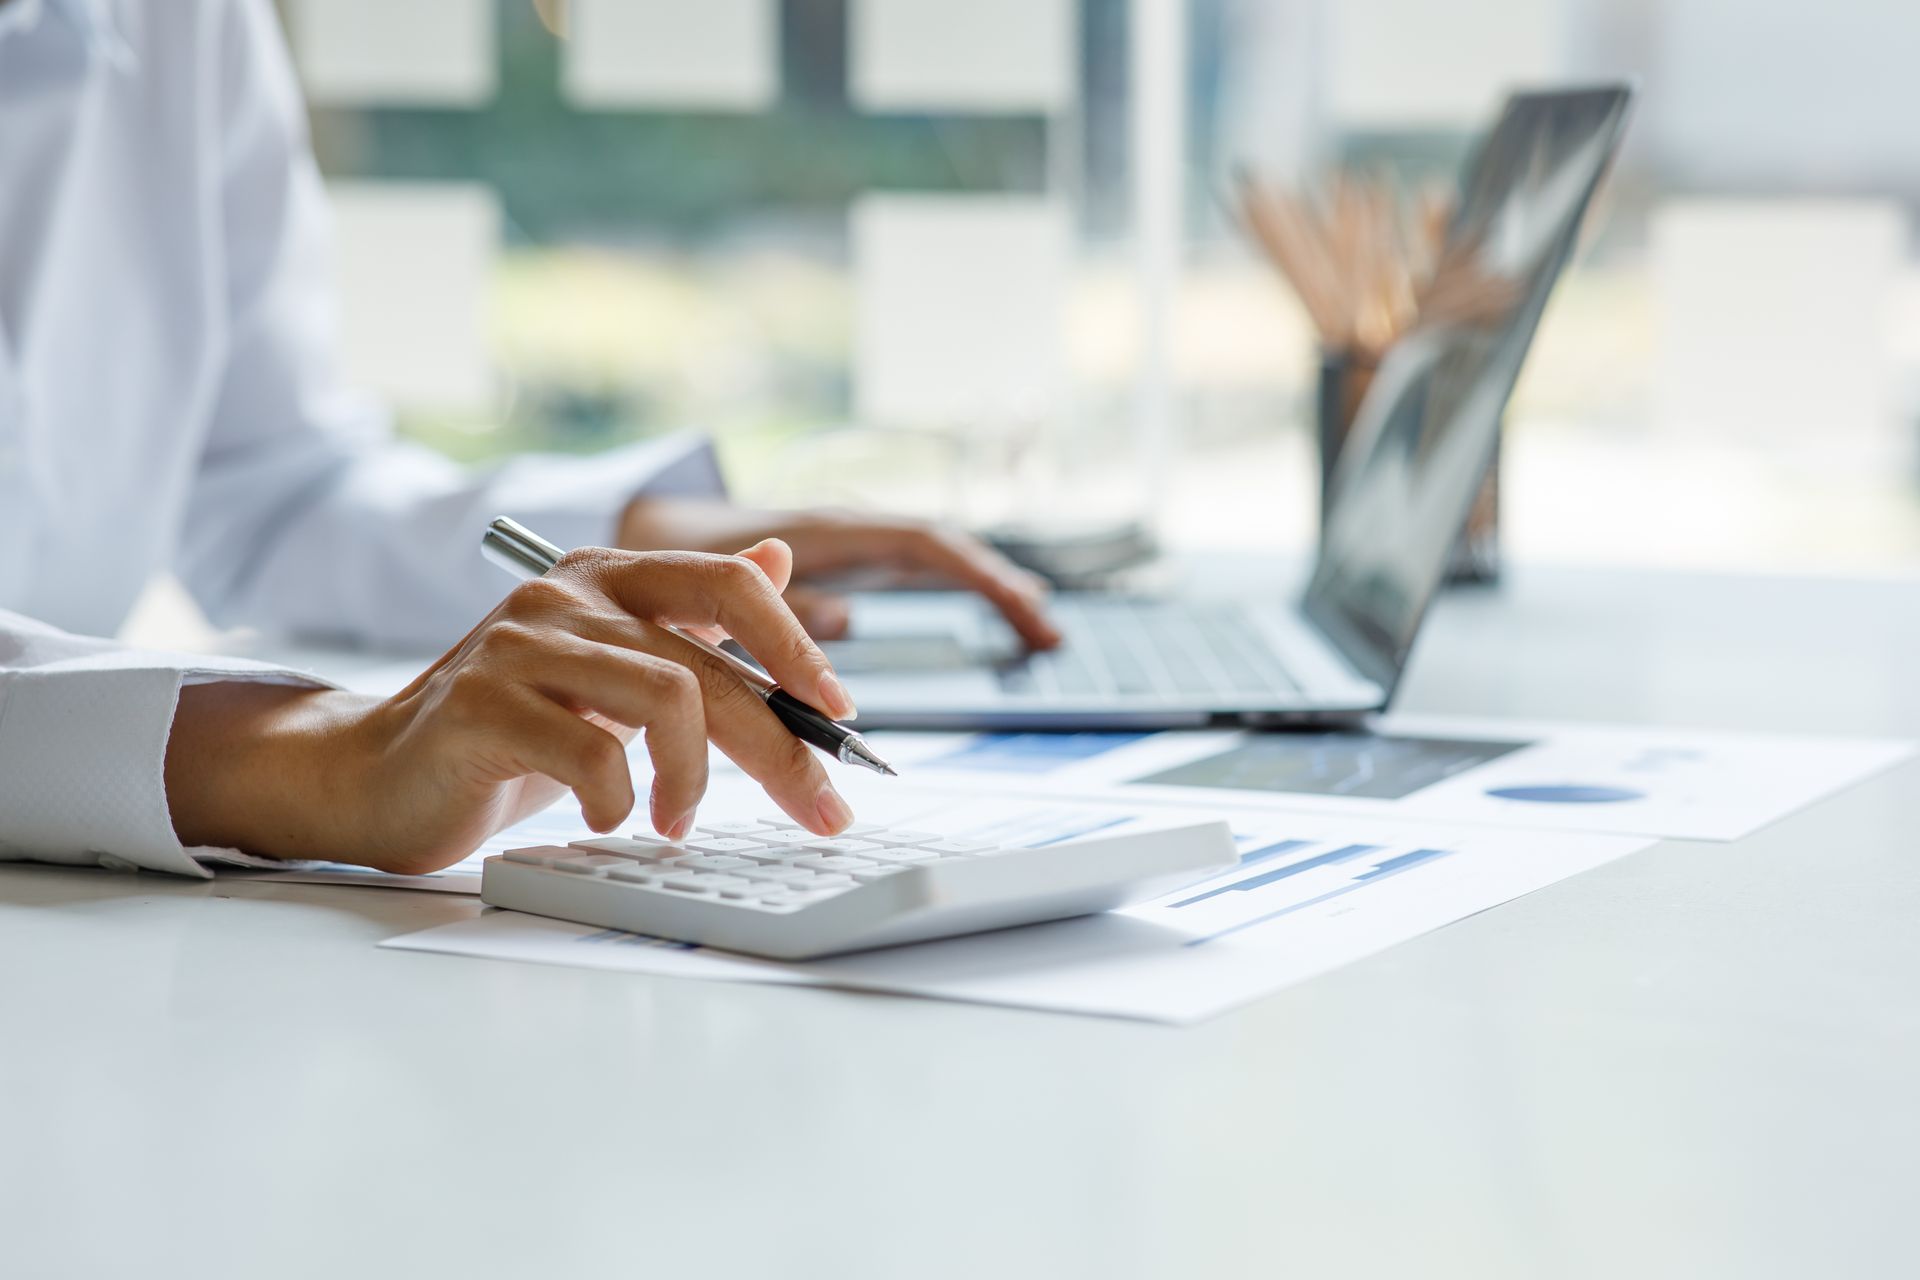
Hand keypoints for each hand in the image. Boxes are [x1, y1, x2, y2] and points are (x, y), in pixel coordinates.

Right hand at [164, 540, 857, 874]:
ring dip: (693, 779)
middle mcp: (565, 593)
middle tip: (822, 808)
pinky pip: (593, 754)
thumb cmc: (512, 730)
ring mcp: (519, 644)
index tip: (839, 714)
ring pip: (666, 698)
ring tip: (678, 823)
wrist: (379, 775)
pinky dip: (619, 800)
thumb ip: (693, 619)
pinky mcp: (481, 704)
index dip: (795, 645)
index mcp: (608, 575)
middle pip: (709, 663)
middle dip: (782, 747)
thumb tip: (779, 556)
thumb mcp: (615, 670)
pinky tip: (608, 816)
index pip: (729, 583)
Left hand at [619, 497, 1062, 649]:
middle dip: (998, 582)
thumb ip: (776, 602)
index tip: (1011, 604)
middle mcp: (847, 530)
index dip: (966, 573)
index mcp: (821, 531)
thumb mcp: (715, 590)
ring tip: (1041, 626)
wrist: (649, 538)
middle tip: (1048, 627)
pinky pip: (917, 572)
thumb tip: (845, 620)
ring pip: (935, 558)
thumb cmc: (675, 565)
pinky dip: (960, 589)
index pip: (918, 541)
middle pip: (942, 548)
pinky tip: (992, 616)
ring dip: (988, 586)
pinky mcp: (850, 565)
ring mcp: (853, 546)